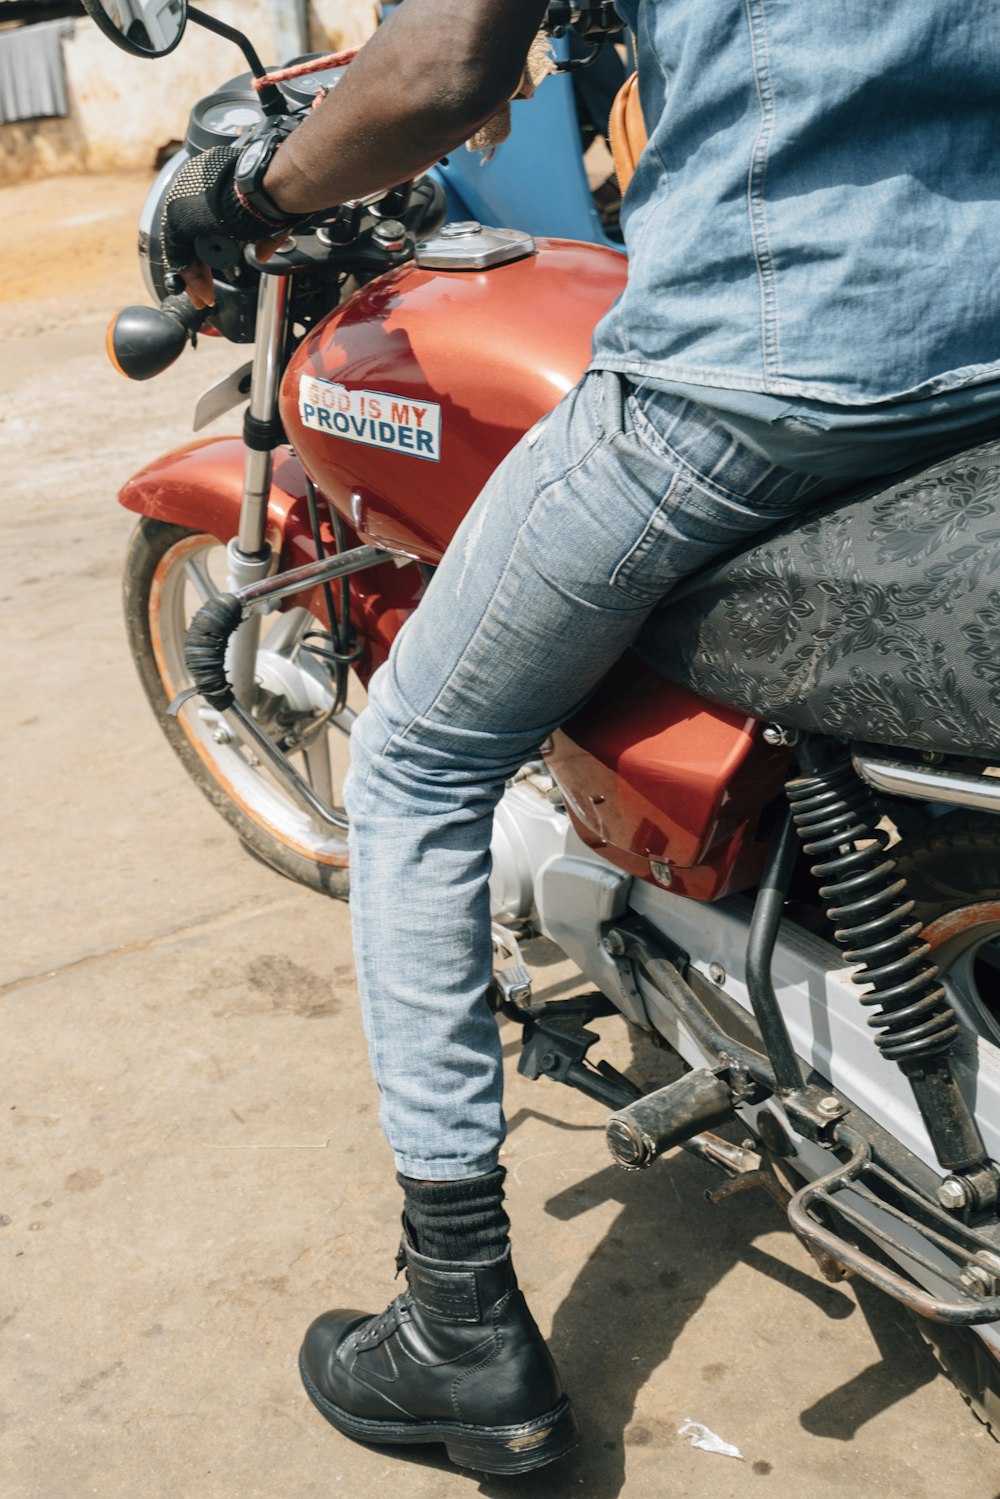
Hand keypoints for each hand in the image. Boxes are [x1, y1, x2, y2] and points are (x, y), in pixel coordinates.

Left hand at [162, 143, 300, 308]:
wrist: (270, 186)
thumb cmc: (277, 192)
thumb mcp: (267, 215)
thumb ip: (262, 237)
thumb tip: (261, 254)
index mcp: (216, 179)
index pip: (204, 220)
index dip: (210, 249)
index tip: (216, 270)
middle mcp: (195, 183)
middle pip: (189, 235)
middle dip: (199, 269)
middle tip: (205, 293)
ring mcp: (185, 197)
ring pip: (182, 245)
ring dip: (194, 277)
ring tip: (204, 298)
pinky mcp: (181, 215)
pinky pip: (178, 252)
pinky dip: (189, 275)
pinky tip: (200, 291)